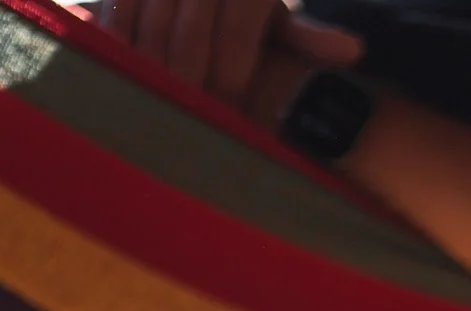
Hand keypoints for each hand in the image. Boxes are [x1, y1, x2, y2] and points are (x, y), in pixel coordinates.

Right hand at [98, 0, 362, 102]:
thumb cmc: (241, 9)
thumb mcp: (273, 20)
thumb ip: (304, 39)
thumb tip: (353, 50)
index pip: (238, 40)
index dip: (232, 86)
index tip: (230, 119)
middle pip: (190, 45)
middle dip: (192, 94)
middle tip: (192, 138)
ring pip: (151, 37)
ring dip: (155, 84)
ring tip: (162, 124)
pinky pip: (117, 26)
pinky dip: (124, 61)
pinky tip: (136, 92)